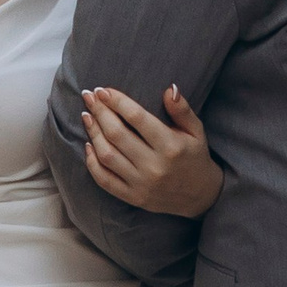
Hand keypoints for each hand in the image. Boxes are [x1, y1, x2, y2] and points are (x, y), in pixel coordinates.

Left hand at [81, 82, 222, 216]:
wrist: (199, 197)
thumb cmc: (195, 156)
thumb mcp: (196, 131)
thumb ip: (182, 109)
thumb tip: (169, 88)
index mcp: (170, 146)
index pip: (137, 118)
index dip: (117, 101)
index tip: (103, 89)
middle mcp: (154, 166)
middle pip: (117, 134)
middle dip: (100, 112)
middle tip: (89, 96)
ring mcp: (141, 184)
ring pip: (107, 156)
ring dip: (93, 133)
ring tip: (86, 116)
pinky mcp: (133, 197)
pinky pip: (105, 180)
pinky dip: (92, 163)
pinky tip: (88, 145)